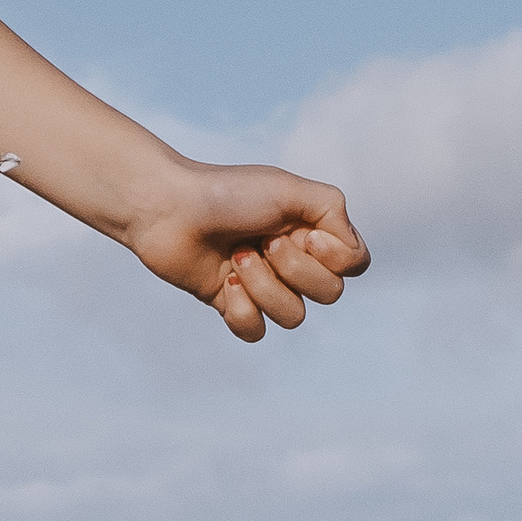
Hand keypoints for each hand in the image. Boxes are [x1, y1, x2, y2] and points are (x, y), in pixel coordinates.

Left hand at [123, 163, 370, 342]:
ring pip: (294, 316)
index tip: (304, 233)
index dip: (334, 257)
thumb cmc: (227, 191)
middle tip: (260, 240)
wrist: (167, 208)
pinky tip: (223, 283)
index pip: (354, 265)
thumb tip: (351, 252)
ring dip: (263, 285)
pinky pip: (257, 332)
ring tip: (235, 256)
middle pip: (329, 294)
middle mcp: (293, 261)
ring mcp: (263, 285)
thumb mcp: (290, 189)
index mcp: (311, 232)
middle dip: (294, 269)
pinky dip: (241, 309)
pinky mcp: (232, 305)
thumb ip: (333, 210)